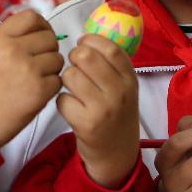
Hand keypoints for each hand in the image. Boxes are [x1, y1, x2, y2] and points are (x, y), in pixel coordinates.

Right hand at [0, 10, 63, 146]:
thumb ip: (12, 37)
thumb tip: (41, 28)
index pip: (32, 16)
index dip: (42, 25)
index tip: (40, 36)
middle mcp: (13, 50)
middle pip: (49, 37)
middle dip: (48, 49)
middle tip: (38, 62)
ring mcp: (28, 70)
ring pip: (58, 58)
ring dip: (51, 69)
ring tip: (34, 79)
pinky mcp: (40, 90)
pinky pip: (58, 79)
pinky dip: (51, 86)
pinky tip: (35, 92)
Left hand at [57, 34, 138, 187]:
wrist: (116, 153)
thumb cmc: (115, 113)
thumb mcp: (124, 88)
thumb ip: (111, 65)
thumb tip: (86, 38)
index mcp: (130, 79)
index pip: (110, 48)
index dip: (91, 40)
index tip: (83, 43)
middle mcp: (120, 92)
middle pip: (86, 57)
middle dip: (74, 57)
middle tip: (75, 65)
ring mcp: (103, 108)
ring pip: (70, 75)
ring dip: (66, 79)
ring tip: (74, 89)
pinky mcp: (86, 123)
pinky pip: (62, 98)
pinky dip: (62, 101)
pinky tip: (72, 107)